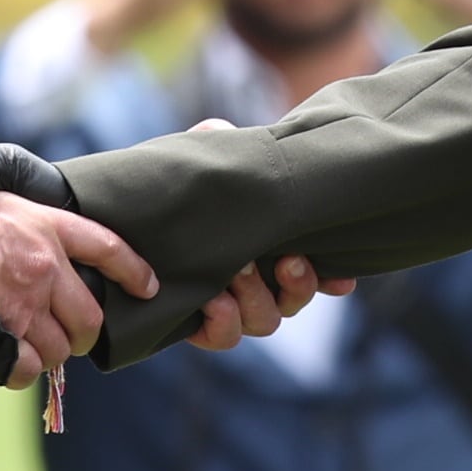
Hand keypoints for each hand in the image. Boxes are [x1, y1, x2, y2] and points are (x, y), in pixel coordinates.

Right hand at [0, 186, 155, 385]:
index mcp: (44, 226)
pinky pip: (27, 369)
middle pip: (91, 317)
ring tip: (30, 346)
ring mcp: (23, 305)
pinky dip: (20, 371)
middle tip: (69, 334)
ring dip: (49, 352)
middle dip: (84, 332)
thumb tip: (17, 201)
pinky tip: (7, 361)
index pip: (107, 248)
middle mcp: (44, 267)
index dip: (133, 271)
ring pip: (61, 349)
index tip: (148, 287)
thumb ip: (7, 192)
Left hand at [162, 119, 353, 351]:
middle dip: (297, 284)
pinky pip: (222, 337)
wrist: (130, 211)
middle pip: (295, 301)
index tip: (341, 277)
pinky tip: (215, 300)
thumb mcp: (207, 154)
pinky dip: (224, 323)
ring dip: (259, 299)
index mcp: (271, 249)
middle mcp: (257, 282)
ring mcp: (229, 305)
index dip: (333, 279)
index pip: (316, 272)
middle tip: (284, 259)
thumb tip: (233, 133)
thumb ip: (227, 140)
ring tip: (239, 271)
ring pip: (265, 321)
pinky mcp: (195, 322)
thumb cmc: (180, 184)